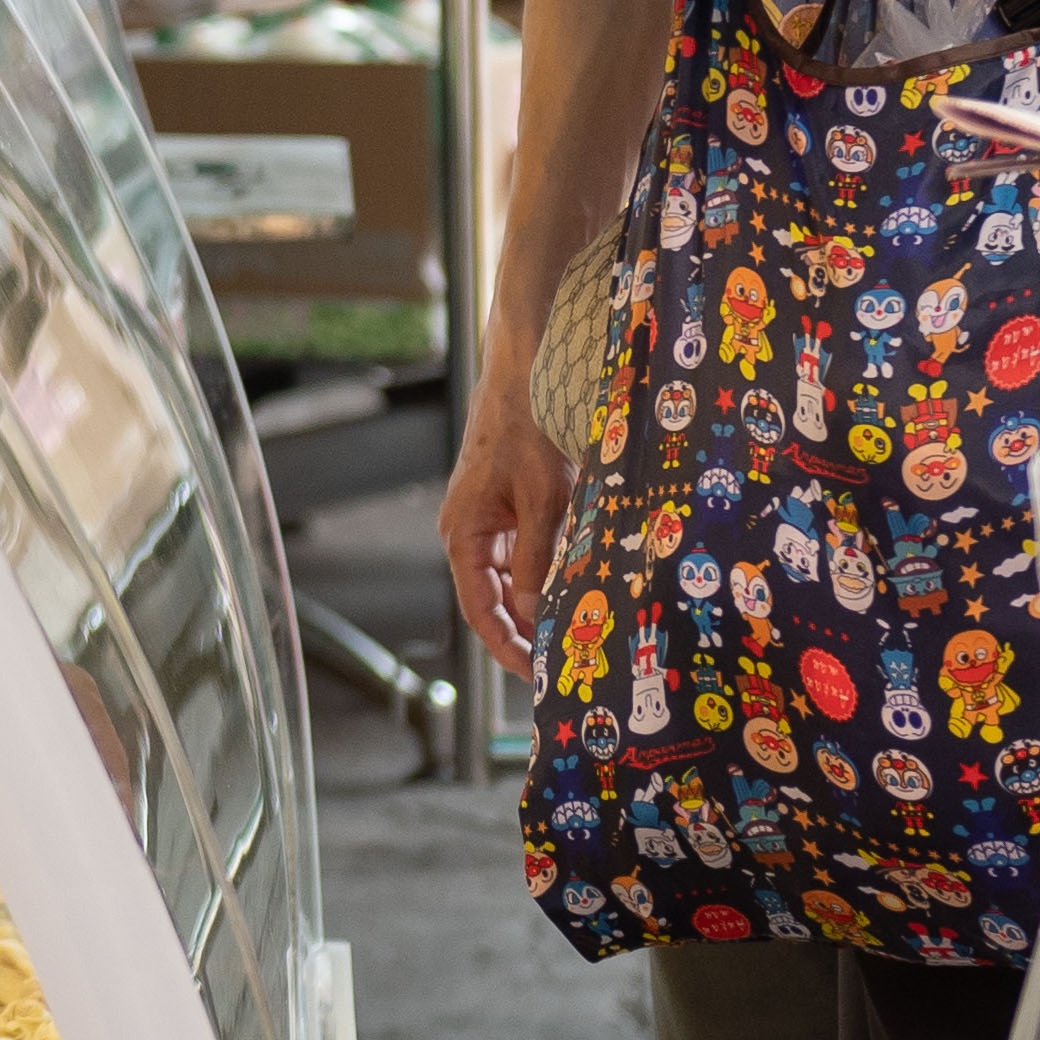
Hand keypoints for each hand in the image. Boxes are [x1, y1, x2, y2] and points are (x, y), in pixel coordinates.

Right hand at [440, 369, 567, 680]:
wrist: (526, 363)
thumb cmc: (529, 424)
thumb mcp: (542, 498)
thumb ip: (538, 559)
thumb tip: (538, 614)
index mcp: (463, 534)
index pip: (480, 609)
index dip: (507, 647)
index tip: (537, 676)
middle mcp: (468, 529)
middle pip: (494, 597)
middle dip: (526, 629)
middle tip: (567, 657)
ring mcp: (486, 514)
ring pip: (510, 574)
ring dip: (538, 599)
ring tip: (576, 624)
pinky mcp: (506, 498)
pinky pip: (521, 547)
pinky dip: (545, 568)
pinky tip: (574, 578)